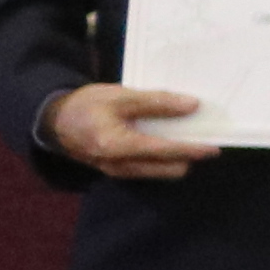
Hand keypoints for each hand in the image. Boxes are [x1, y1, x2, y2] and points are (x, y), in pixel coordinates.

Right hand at [43, 83, 209, 179]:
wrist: (54, 121)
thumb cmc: (85, 106)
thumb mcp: (120, 97)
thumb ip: (156, 102)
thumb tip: (192, 105)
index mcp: (117, 146)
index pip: (165, 152)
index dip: (192, 149)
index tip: (215, 147)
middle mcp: (120, 166)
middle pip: (168, 169)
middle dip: (189, 156)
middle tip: (204, 136)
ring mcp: (118, 171)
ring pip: (160, 171)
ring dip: (177, 158)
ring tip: (190, 136)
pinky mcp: (119, 170)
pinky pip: (149, 168)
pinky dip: (163, 157)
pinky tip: (169, 139)